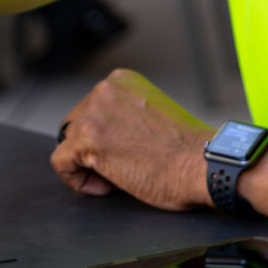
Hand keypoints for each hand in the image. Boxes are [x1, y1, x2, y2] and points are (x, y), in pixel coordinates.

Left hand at [50, 69, 214, 210]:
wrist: (206, 165)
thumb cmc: (188, 151)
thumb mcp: (150, 113)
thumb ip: (122, 114)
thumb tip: (100, 133)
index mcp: (121, 80)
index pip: (91, 110)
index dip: (105, 138)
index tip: (128, 152)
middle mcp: (104, 89)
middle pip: (76, 125)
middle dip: (94, 150)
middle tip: (125, 167)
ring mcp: (94, 112)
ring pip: (68, 144)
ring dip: (89, 165)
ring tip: (120, 176)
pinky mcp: (87, 139)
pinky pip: (61, 163)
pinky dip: (79, 180)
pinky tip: (107, 186)